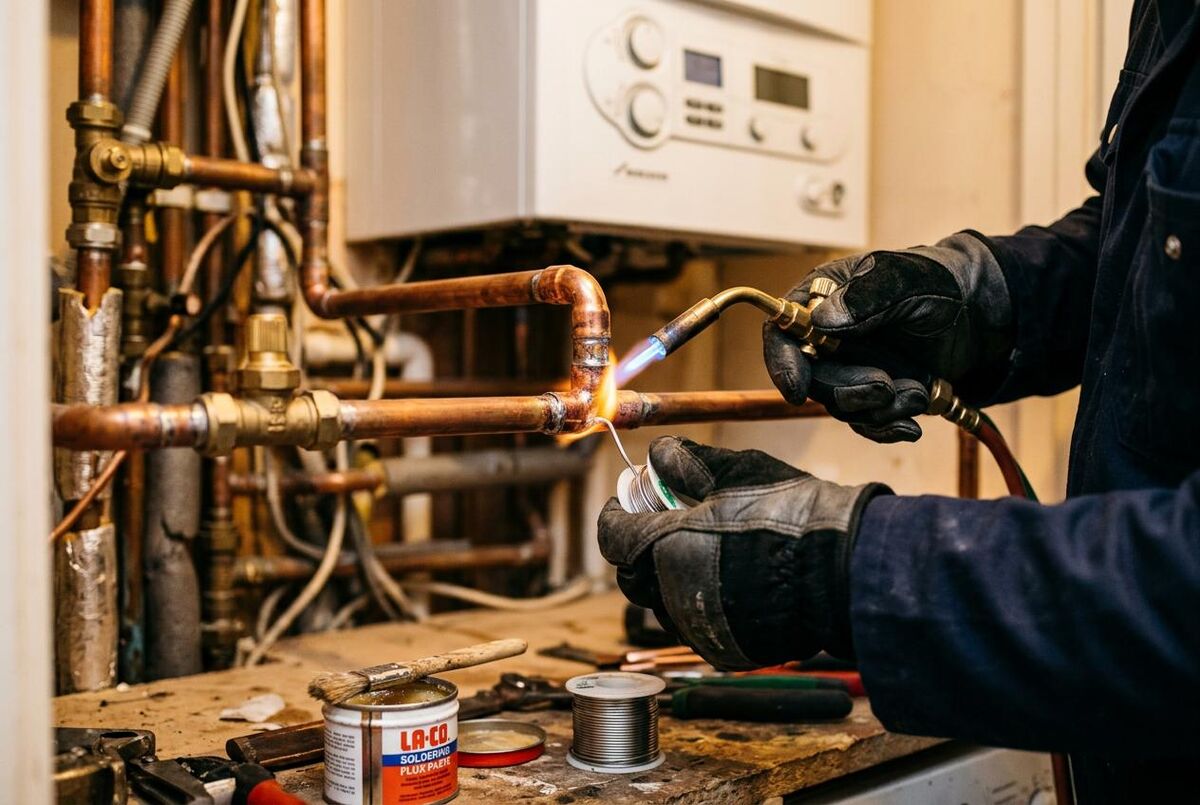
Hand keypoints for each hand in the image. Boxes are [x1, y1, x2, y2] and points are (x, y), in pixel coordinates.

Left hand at [597, 436, 889, 669]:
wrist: (844, 571)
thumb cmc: (790, 514)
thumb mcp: (736, 470)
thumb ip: (686, 461)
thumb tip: (657, 453)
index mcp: (666, 547)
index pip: (612, 538)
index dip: (613, 519)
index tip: (623, 507)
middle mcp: (674, 593)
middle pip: (633, 576)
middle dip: (640, 551)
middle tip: (663, 528)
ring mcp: (698, 627)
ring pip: (663, 604)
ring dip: (670, 579)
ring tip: (704, 555)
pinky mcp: (723, 650)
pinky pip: (695, 625)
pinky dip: (700, 604)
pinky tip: (729, 583)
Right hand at [763, 232, 1012, 441]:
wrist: (981, 317)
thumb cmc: (940, 284)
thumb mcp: (907, 280)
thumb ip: (867, 296)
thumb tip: (821, 321)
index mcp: (823, 299)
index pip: (781, 332)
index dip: (783, 363)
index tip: (798, 389)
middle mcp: (828, 337)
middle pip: (812, 378)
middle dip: (849, 389)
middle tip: (887, 386)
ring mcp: (849, 368)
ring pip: (840, 405)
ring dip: (879, 408)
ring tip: (917, 391)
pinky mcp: (871, 394)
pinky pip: (865, 422)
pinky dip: (886, 427)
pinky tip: (911, 423)